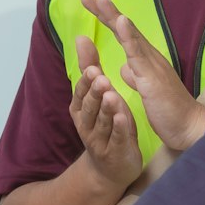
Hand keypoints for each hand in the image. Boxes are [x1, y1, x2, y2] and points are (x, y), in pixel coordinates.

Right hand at [69, 35, 142, 191]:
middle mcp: (86, 125)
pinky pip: (118, 138)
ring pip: (102, 122)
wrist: (112, 167)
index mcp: (81, 109)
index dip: (85, 81)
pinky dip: (119, 128)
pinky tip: (124, 117)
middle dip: (93, 92)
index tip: (91, 68)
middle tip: (100, 77)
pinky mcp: (116, 152)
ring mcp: (101, 140)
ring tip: (111, 94)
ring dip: (106, 108)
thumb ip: (90, 67)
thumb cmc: (106, 125)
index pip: (81, 92)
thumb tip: (81, 37)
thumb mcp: (98, 96)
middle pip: (89, 106)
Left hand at [81, 0, 204, 151]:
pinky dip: (129, 36)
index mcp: (145, 60)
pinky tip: (120, 21)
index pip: (123, 34)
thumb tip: (124, 68)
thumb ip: (135, 76)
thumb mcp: (147, 90)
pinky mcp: (153, 76)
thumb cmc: (169, 110)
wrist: (187, 127)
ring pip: (130, 35)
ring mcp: (152, 64)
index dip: (107, 18)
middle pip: (124, 29)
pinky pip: (138, 53)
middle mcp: (149, 57)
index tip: (90, 2)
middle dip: (105, 10)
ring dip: (114, 15)